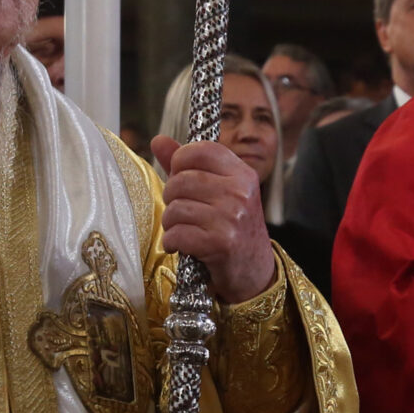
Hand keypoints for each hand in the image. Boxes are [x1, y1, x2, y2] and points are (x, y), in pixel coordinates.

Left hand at [149, 135, 276, 302]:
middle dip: (171, 198)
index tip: (180, 175)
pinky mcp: (219, 243)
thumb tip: (158, 140)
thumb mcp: (220, 193)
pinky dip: (172, 242)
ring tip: (184, 230)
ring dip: (171, 223)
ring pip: (175, 208)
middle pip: (181, 180)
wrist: (255, 272)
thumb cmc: (233, 229)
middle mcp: (239, 193)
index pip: (200, 150)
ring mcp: (231, 218)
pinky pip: (176, 234)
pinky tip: (182, 245)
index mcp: (242, 175)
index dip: (181, 161)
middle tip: (182, 211)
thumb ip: (188, 166)